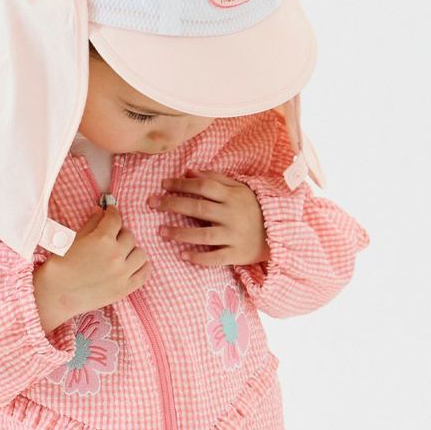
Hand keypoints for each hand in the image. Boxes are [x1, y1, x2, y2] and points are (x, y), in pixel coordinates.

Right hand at [33, 205, 150, 330]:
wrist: (56, 294)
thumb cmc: (60, 266)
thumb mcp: (73, 239)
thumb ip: (91, 224)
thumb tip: (101, 212)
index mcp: (102, 239)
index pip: (115, 219)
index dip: (112, 213)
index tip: (110, 213)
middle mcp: (116, 255)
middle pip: (129, 236)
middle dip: (120, 233)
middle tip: (111, 236)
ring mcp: (123, 273)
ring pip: (140, 253)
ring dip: (132, 250)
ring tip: (122, 252)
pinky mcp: (125, 289)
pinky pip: (144, 273)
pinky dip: (141, 266)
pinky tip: (133, 264)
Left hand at [148, 168, 269, 266]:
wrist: (278, 234)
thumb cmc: (253, 208)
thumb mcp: (239, 189)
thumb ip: (215, 179)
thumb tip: (188, 172)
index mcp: (232, 196)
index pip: (203, 187)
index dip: (182, 184)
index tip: (163, 184)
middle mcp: (232, 215)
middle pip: (198, 208)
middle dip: (173, 204)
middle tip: (152, 203)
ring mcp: (234, 236)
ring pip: (203, 235)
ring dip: (180, 233)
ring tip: (161, 231)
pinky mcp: (236, 254)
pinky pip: (215, 257)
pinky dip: (199, 257)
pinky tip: (182, 255)